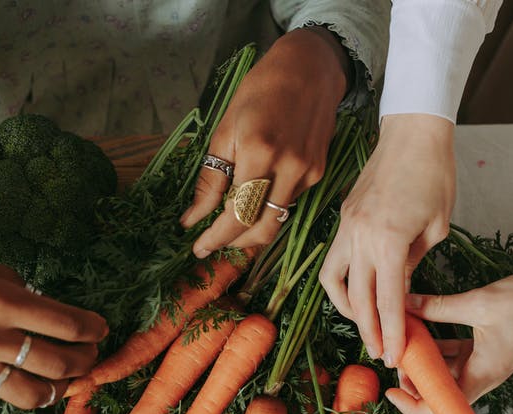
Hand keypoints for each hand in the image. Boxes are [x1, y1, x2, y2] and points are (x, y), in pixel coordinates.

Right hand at [0, 227, 107, 413]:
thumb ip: (21, 292)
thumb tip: (51, 314)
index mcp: (1, 301)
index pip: (66, 323)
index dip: (93, 329)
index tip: (100, 330)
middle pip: (57, 362)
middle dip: (84, 362)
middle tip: (89, 357)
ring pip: (31, 396)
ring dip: (58, 393)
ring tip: (63, 384)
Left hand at [181, 26, 350, 256]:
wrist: (309, 68)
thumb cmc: (261, 90)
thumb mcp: (226, 130)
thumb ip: (211, 178)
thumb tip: (193, 217)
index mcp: (260, 154)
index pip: (237, 215)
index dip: (216, 238)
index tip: (198, 247)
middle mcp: (290, 169)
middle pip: (261, 230)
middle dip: (234, 243)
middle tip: (210, 243)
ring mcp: (309, 173)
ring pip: (276, 219)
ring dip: (250, 228)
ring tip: (227, 224)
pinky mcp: (319, 173)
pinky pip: (289, 202)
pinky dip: (267, 207)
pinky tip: (254, 197)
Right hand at [321, 113, 455, 367]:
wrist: (413, 133)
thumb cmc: (435, 175)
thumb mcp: (436, 227)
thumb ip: (414, 263)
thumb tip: (400, 290)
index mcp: (389, 240)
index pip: (388, 300)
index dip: (392, 333)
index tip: (394, 356)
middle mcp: (360, 236)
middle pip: (358, 298)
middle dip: (370, 331)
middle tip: (380, 353)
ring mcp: (347, 226)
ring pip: (334, 281)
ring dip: (348, 309)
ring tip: (364, 326)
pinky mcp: (343, 218)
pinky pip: (335, 259)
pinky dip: (342, 281)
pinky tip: (356, 292)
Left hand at [386, 270, 512, 413]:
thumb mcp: (478, 303)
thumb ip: (438, 307)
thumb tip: (402, 305)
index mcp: (482, 375)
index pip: (441, 408)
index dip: (412, 405)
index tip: (390, 390)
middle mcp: (482, 375)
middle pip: (439, 391)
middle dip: (413, 378)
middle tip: (393, 353)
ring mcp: (484, 363)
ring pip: (445, 372)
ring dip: (423, 360)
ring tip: (402, 340)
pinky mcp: (485, 349)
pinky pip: (454, 355)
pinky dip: (436, 345)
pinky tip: (419, 327)